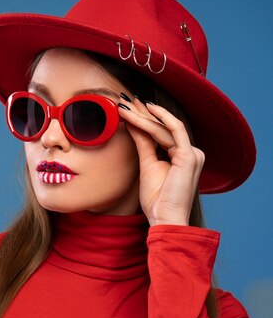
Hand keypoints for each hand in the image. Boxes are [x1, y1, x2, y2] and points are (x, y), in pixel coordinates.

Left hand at [117, 94, 204, 226]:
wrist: (164, 218)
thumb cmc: (157, 199)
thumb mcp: (147, 165)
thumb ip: (144, 144)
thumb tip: (133, 125)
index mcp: (184, 156)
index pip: (162, 132)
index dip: (145, 118)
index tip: (127, 107)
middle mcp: (192, 152)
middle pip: (163, 127)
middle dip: (143, 112)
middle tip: (124, 100)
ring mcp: (193, 153)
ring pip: (165, 127)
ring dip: (143, 115)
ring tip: (125, 106)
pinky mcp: (190, 156)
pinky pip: (173, 131)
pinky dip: (158, 119)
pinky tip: (145, 110)